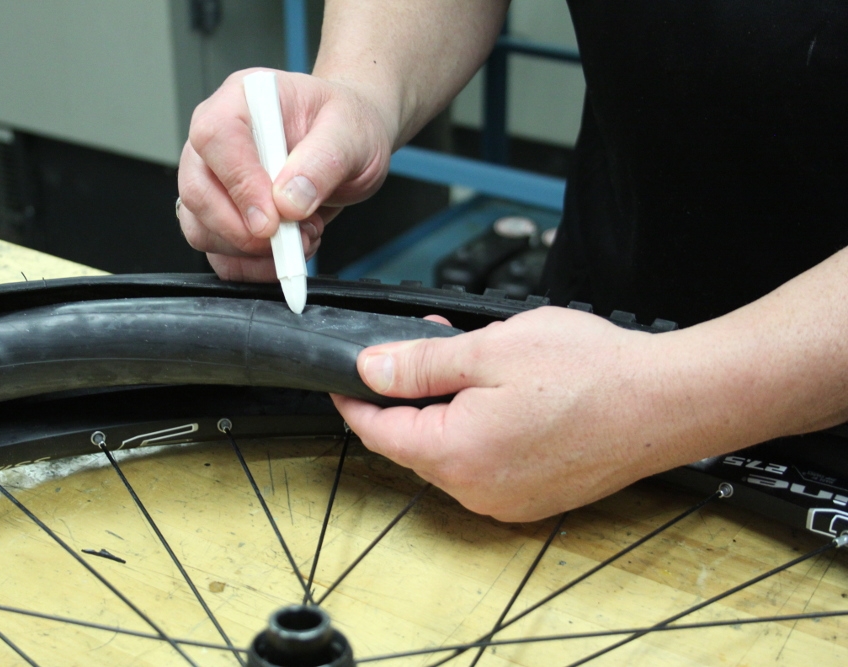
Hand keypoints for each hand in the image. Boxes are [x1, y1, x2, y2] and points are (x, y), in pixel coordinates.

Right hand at [177, 68, 395, 280]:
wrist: (347, 148)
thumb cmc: (345, 127)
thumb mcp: (351, 133)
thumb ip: (323, 162)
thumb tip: (289, 201)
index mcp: (241, 100)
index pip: (216, 138)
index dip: (239, 184)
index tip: (272, 218)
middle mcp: (216, 141)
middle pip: (197, 191)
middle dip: (243, 230)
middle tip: (292, 237)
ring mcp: (213, 181)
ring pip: (201, 229)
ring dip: (251, 251)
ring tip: (300, 236)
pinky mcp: (221, 216)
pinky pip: (217, 254)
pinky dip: (251, 266)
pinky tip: (286, 253)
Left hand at [332, 307, 690, 521]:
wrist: (668, 401)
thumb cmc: (592, 373)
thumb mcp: (489, 349)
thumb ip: (420, 365)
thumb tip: (370, 370)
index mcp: (457, 455)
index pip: (379, 433)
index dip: (356, 402)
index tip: (345, 381)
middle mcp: (478, 490)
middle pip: (413, 444)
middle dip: (408, 397)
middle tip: (424, 348)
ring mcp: (508, 500)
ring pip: (449, 453)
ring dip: (445, 411)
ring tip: (471, 363)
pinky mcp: (534, 496)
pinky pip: (484, 465)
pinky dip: (477, 431)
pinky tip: (499, 397)